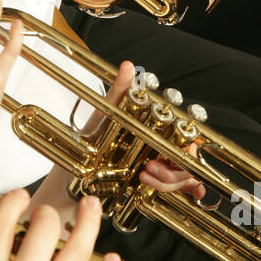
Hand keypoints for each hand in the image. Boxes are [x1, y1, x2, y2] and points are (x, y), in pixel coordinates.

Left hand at [71, 60, 206, 200]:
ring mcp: (160, 167)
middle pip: (187, 156)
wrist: (69, 179)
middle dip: (175, 166)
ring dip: (169, 179)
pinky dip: (189, 190)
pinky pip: (181, 189)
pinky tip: (191, 193)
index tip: (175, 146)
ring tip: (144, 175)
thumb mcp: (102, 117)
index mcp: (153, 127)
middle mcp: (161, 146)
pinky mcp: (155, 186)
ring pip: (184, 175)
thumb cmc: (87, 145)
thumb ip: (118, 93)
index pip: (183, 132)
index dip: (186, 140)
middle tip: (149, 167)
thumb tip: (128, 66)